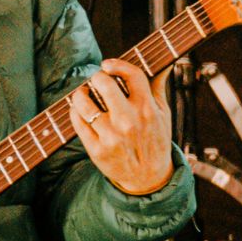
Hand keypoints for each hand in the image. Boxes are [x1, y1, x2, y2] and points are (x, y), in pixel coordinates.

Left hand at [68, 58, 175, 195]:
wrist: (148, 178)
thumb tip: (166, 63)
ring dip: (80, 94)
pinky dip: (75, 112)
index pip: (132, 75)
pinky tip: (80, 111)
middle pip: (103, 84)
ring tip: (83, 95)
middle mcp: (128, 121)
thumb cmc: (155, 141)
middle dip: (96, 78)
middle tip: (96, 81)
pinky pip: (77, 122)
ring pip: (84, 103)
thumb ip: (158, 86)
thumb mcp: (163, 114)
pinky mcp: (96, 150)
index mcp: (147, 109)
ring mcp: (111, 136)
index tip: (107, 65)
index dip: (117, 65)